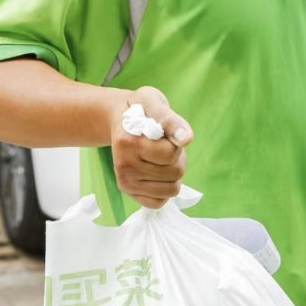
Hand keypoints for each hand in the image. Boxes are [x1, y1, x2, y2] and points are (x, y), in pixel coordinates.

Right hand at [110, 85, 193, 208]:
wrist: (119, 118)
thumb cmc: (139, 108)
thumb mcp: (153, 102)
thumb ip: (171, 120)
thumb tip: (185, 139)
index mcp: (129, 142)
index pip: (170, 154)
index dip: (175, 142)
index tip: (164, 133)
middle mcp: (124, 165)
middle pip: (175, 173)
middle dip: (177, 158)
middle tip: (164, 145)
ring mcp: (125, 181)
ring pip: (171, 190)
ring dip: (173, 174)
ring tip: (160, 158)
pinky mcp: (128, 191)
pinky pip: (158, 203)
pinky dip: (164, 190)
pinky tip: (157, 174)